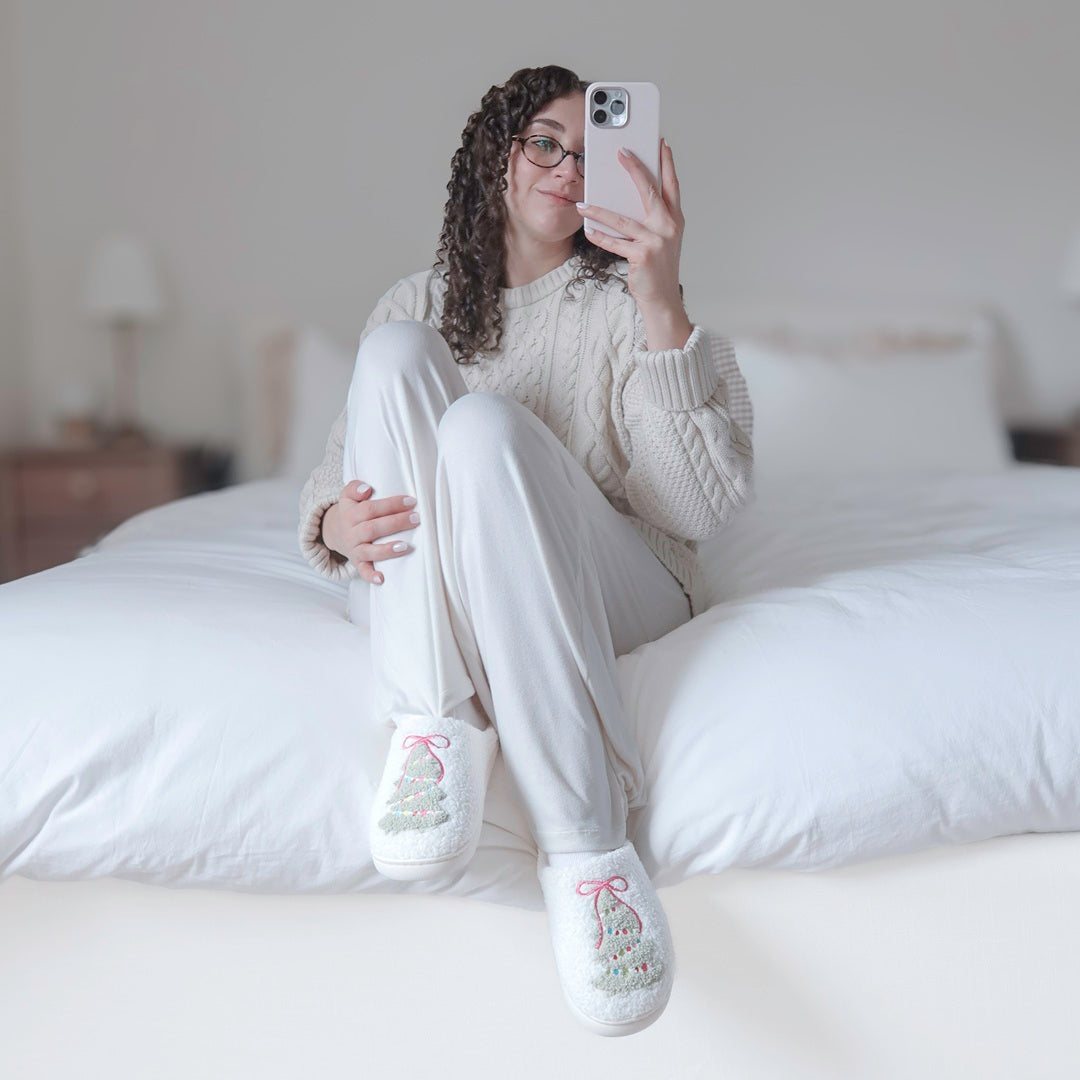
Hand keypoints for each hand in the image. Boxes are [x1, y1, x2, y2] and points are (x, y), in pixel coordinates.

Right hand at [322, 480, 418, 584]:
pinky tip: (382, 578)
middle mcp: (351, 533)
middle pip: (372, 529)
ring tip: (405, 546)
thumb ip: (354, 488)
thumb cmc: (351, 512)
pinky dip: (371, 576)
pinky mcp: (357, 563)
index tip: (411, 501)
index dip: (390, 505)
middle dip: (395, 523)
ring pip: (369, 551)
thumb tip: (367, 489)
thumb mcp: (347, 496)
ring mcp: (354, 549)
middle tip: (416, 519)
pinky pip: (363, 571)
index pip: (370, 509)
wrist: (335, 532)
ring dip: (387, 550)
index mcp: (350, 514)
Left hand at [576, 138, 685, 310]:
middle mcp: (668, 227)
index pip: (671, 185)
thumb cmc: (658, 268)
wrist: (662, 298)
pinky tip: (588, 231)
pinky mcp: (642, 256)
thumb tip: (627, 199)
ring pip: (623, 219)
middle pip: (649, 191)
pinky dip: (600, 237)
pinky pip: (615, 243)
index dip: (667, 163)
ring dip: (600, 211)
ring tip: (583, 204)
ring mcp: (656, 241)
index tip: (660, 143)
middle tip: (621, 152)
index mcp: (674, 220)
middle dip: (634, 169)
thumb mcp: (661, 239)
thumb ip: (651, 218)